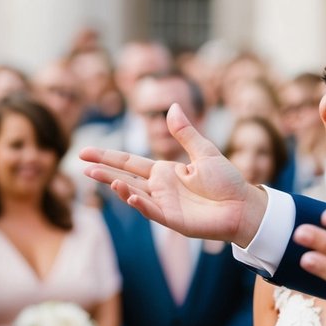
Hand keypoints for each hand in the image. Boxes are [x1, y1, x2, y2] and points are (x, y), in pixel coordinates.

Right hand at [80, 105, 266, 244]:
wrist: (244, 206)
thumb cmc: (227, 181)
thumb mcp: (204, 151)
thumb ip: (185, 132)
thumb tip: (173, 105)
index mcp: (166, 172)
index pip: (130, 163)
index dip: (108, 157)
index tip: (85, 151)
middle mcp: (160, 188)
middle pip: (125, 177)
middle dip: (103, 171)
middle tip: (80, 163)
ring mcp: (164, 205)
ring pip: (134, 194)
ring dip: (116, 185)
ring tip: (96, 175)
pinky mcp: (173, 220)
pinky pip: (151, 211)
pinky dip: (138, 203)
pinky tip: (126, 193)